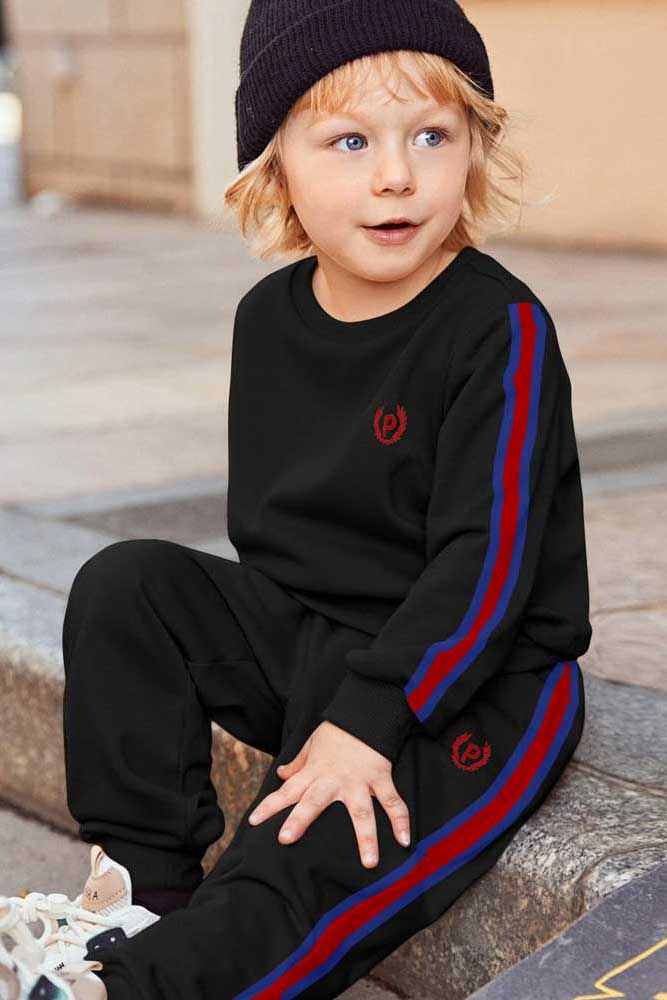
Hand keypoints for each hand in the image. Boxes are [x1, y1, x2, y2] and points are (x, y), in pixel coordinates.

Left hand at [247, 720, 410, 867]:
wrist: (365, 711)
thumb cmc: (337, 731)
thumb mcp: (312, 744)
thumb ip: (298, 763)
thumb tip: (282, 774)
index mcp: (315, 772)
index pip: (287, 791)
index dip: (269, 806)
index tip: (253, 822)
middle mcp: (334, 780)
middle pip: (314, 802)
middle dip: (299, 819)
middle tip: (285, 840)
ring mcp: (359, 781)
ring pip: (362, 812)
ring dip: (366, 837)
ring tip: (368, 863)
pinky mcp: (381, 778)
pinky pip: (393, 802)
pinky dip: (401, 821)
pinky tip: (405, 842)